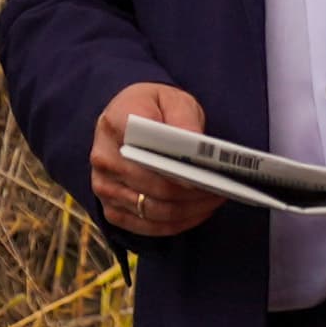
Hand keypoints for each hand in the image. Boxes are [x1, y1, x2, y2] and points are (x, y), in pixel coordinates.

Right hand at [91, 82, 218, 237]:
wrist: (128, 118)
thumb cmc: (155, 109)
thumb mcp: (173, 100)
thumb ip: (183, 118)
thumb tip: (194, 143)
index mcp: (115, 124)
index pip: (144, 153)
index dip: (174, 170)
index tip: (201, 176)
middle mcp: (103, 158)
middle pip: (154, 188)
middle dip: (192, 194)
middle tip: (221, 190)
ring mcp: (104, 186)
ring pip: (153, 210)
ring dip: (189, 211)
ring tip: (214, 200)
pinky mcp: (110, 208)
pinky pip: (146, 226)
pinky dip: (176, 224)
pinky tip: (197, 212)